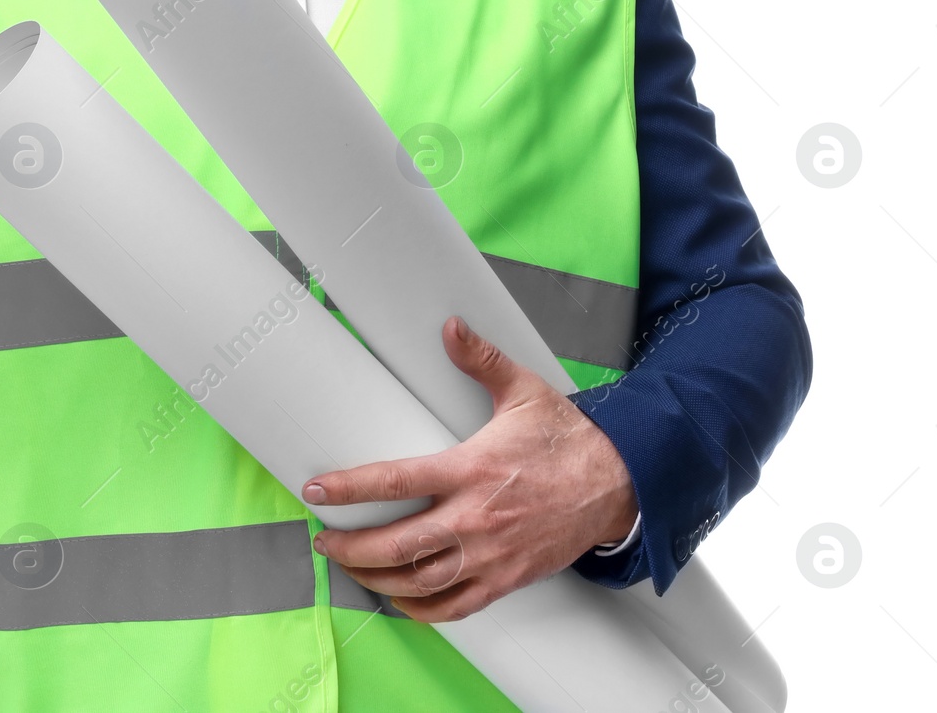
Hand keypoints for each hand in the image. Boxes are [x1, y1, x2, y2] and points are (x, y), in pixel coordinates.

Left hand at [302, 317, 637, 622]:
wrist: (619, 482)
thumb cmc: (567, 438)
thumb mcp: (521, 390)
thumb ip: (480, 359)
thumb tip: (452, 327)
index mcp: (470, 469)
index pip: (395, 482)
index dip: (350, 488)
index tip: (317, 491)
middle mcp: (475, 517)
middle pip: (397, 544)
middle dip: (352, 547)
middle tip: (325, 540)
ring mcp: (491, 554)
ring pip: (420, 580)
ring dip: (377, 578)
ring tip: (350, 568)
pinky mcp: (508, 578)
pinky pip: (457, 605)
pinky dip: (423, 609)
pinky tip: (401, 599)